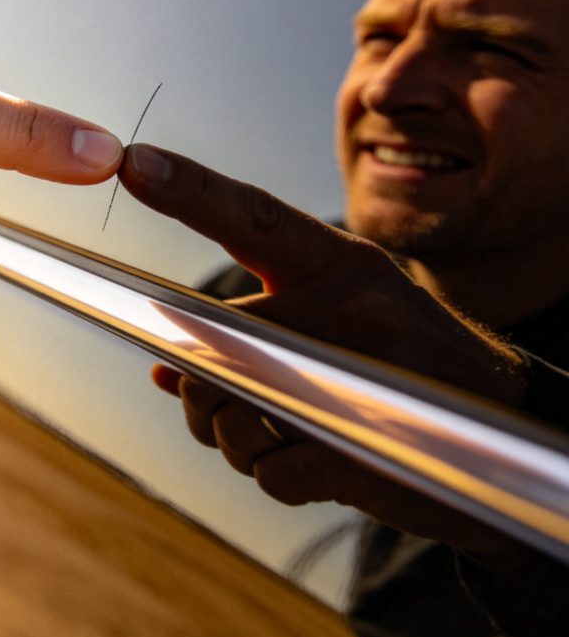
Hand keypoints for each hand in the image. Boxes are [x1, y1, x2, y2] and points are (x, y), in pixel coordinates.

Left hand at [119, 143, 528, 565]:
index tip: (135, 162)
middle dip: (203, 386)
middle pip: (213, 340)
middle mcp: (349, 306)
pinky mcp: (363, 444)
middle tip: (229, 401)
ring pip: (230, 411)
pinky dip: (276, 474)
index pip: (252, 216)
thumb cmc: (395, 360)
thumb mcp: (339, 319)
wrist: (500, 428)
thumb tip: (166, 373)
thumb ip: (252, 331)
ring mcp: (359, 373)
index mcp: (340, 264)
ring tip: (277, 430)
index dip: (190, 190)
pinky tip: (313, 461)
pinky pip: (269, 469)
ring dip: (235, 436)